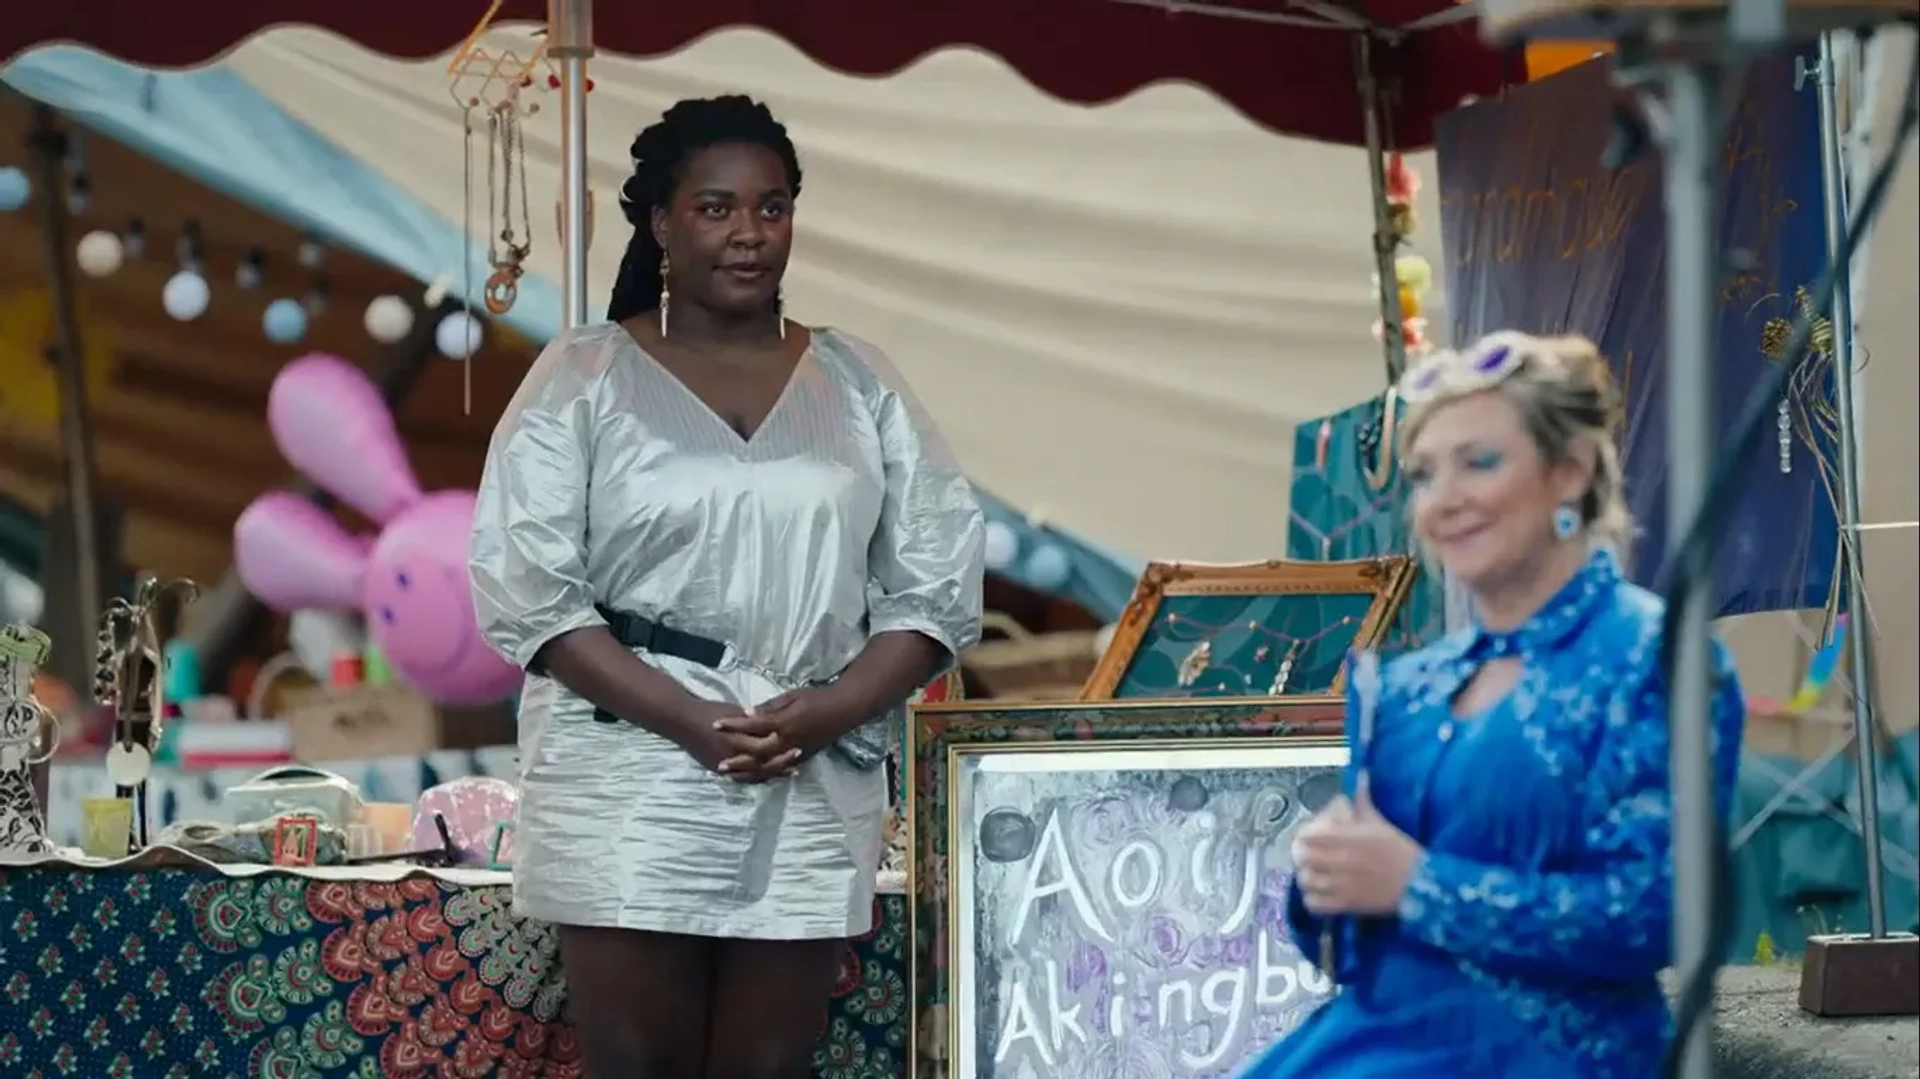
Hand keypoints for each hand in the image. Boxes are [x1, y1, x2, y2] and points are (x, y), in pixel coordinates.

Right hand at [672, 699, 799, 782]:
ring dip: (772, 773)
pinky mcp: (718, 770)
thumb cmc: (709, 711)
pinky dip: (756, 778)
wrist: (682, 720)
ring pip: (753, 774)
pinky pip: (741, 778)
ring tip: (790, 771)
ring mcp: (724, 765)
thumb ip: (752, 720)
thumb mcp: (733, 710)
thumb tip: (771, 721)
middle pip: (761, 764)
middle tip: (797, 757)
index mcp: (735, 737)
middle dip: (781, 762)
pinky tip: (769, 776)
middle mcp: (731, 754)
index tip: (797, 742)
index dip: (781, 747)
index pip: (763, 746)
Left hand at [712, 685, 860, 773]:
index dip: (733, 725)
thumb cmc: (818, 698)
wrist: (844, 709)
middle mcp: (788, 741)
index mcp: (784, 722)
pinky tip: (754, 777)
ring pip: (767, 766)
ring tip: (733, 776)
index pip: (753, 724)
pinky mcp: (802, 757)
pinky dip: (765, 775)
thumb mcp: (792, 696)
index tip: (715, 725)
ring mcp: (795, 752)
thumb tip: (749, 713)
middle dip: (737, 759)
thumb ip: (770, 707)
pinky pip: (780, 770)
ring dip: (748, 772)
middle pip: (757, 753)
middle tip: (718, 764)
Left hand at [1292, 790, 1421, 916]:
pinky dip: (1313, 899)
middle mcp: (1341, 860)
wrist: (1419, 883)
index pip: (1308, 835)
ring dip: (1306, 877)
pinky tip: (1319, 894)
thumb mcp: (1380, 823)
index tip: (1309, 838)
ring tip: (1312, 876)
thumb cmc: (1399, 850)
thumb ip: (1363, 800)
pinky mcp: (1347, 904)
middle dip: (1302, 856)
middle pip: (1302, 857)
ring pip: (1305, 881)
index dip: (1305, 836)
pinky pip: (1315, 904)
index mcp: (1348, 837)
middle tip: (1307, 857)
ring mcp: (1342, 884)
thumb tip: (1362, 775)